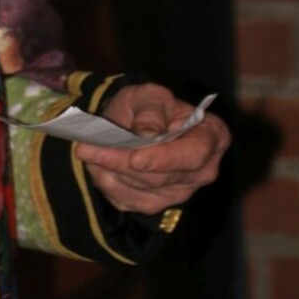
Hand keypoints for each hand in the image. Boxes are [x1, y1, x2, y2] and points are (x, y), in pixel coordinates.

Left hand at [74, 82, 230, 215]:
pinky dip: (109, 185)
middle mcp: (202, 170)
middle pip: (162, 177)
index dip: (165, 159)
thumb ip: (150, 112)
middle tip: (88, 149)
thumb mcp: (149, 95)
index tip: (137, 159)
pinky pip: (131, 201)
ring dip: (111, 173)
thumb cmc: (149, 104)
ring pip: (142, 190)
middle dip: (123, 163)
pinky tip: (96, 167)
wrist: (134, 120)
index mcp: (211, 137)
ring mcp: (181, 191)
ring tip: (87, 153)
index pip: (193, 154)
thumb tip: (147, 134)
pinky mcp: (158, 203)